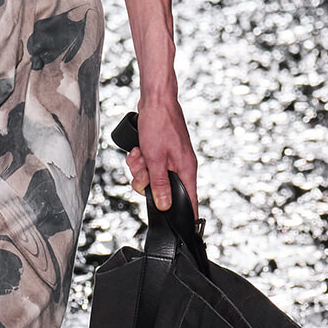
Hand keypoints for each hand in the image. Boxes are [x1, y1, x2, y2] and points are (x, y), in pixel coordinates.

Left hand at [128, 93, 197, 212]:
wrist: (155, 100)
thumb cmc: (159, 124)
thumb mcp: (155, 158)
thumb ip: (159, 183)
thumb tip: (164, 204)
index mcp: (186, 169)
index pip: (190, 199)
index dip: (186, 214)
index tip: (184, 228)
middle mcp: (181, 165)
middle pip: (162, 188)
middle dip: (147, 180)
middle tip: (142, 168)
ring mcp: (170, 158)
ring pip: (152, 176)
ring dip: (140, 167)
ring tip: (139, 153)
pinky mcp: (161, 151)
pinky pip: (149, 164)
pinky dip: (140, 158)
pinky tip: (137, 149)